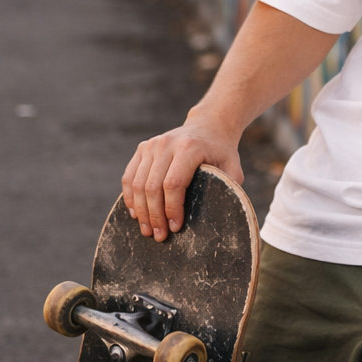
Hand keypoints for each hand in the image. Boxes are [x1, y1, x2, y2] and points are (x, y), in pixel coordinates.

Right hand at [121, 115, 242, 241]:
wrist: (208, 125)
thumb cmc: (221, 150)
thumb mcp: (232, 164)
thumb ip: (231, 184)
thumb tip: (225, 209)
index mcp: (189, 147)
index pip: (173, 184)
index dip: (171, 209)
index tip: (175, 227)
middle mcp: (167, 144)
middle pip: (152, 187)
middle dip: (154, 216)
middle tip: (159, 235)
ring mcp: (152, 145)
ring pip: (137, 184)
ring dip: (141, 211)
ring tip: (148, 230)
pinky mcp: (142, 148)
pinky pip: (129, 177)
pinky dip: (130, 198)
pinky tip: (136, 213)